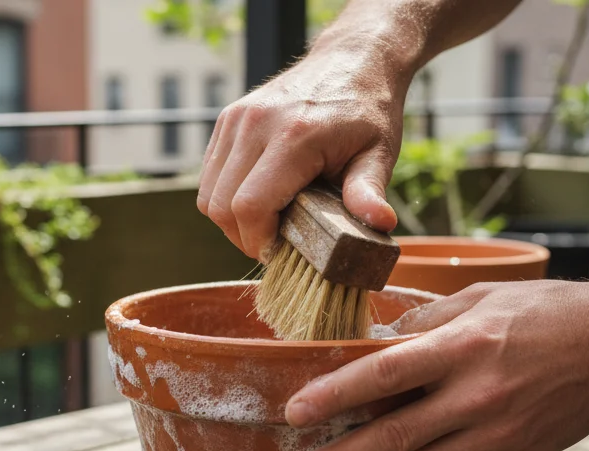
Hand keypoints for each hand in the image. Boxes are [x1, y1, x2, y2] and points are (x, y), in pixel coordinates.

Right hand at [197, 41, 407, 259]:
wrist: (353, 59)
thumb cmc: (368, 111)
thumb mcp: (379, 153)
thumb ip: (369, 191)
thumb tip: (381, 225)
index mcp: (294, 137)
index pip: (250, 207)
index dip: (259, 242)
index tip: (281, 252)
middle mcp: (255, 124)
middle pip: (221, 207)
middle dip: (244, 237)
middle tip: (275, 243)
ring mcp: (236, 119)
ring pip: (208, 195)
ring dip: (231, 220)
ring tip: (266, 222)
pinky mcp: (227, 119)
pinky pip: (209, 175)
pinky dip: (226, 197)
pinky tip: (258, 198)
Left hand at [284, 280, 588, 450]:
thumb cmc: (545, 312)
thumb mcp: (481, 297)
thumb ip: (424, 321)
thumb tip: (371, 341)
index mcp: (465, 345)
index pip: (386, 372)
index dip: (337, 395)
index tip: (296, 413)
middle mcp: (478, 394)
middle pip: (396, 434)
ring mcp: (496, 432)